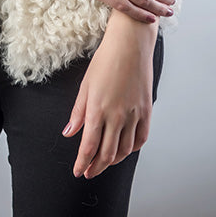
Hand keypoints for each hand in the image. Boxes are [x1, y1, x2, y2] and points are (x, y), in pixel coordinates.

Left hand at [62, 20, 156, 177]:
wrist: (130, 44)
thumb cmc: (105, 60)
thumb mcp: (85, 85)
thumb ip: (78, 112)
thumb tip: (68, 132)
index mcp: (97, 109)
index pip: (88, 147)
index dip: (82, 163)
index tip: (78, 171)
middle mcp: (117, 116)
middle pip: (106, 154)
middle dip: (96, 167)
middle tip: (89, 172)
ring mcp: (134, 114)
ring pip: (125, 150)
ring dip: (113, 161)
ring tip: (104, 162)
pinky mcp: (147, 111)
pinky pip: (141, 138)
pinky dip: (132, 149)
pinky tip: (125, 149)